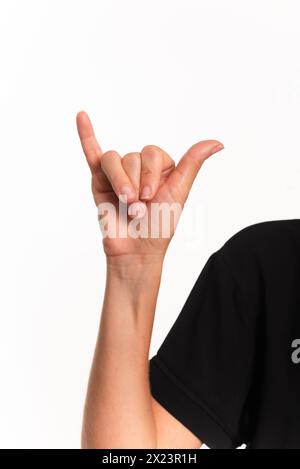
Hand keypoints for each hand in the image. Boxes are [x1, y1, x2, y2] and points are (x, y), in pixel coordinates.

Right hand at [76, 111, 222, 261]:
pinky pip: (92, 153)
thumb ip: (192, 163)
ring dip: (120, 181)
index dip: (151, 174)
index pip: (152, 153)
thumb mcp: (179, 192)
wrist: (136, 251)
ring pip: (113, 159)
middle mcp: (139, 168)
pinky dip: (86, 135)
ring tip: (124, 203)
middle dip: (136, 183)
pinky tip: (81, 116)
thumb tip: (217, 142)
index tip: (152, 197)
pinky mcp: (99, 180)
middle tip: (138, 207)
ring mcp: (118, 173)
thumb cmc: (159, 227)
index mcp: (161, 168)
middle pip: (132, 157)